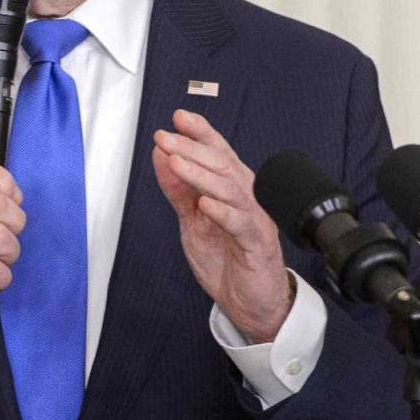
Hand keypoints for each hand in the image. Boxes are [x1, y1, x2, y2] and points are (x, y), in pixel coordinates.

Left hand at [152, 109, 292, 342]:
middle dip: (191, 148)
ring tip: (176, 163)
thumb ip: (178, 189)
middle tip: (164, 137)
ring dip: (201, 175)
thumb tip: (161, 156)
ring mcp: (254, 219)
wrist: (252, 302)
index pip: (217, 152)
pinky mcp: (257, 244)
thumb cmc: (227, 259)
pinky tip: (204, 204)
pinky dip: (223, 212)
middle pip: (220, 165)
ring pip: (229, 189)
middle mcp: (246, 198)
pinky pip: (241, 224)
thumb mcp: (193, 221)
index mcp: (232, 188)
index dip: (200, 133)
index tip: (178, 117)